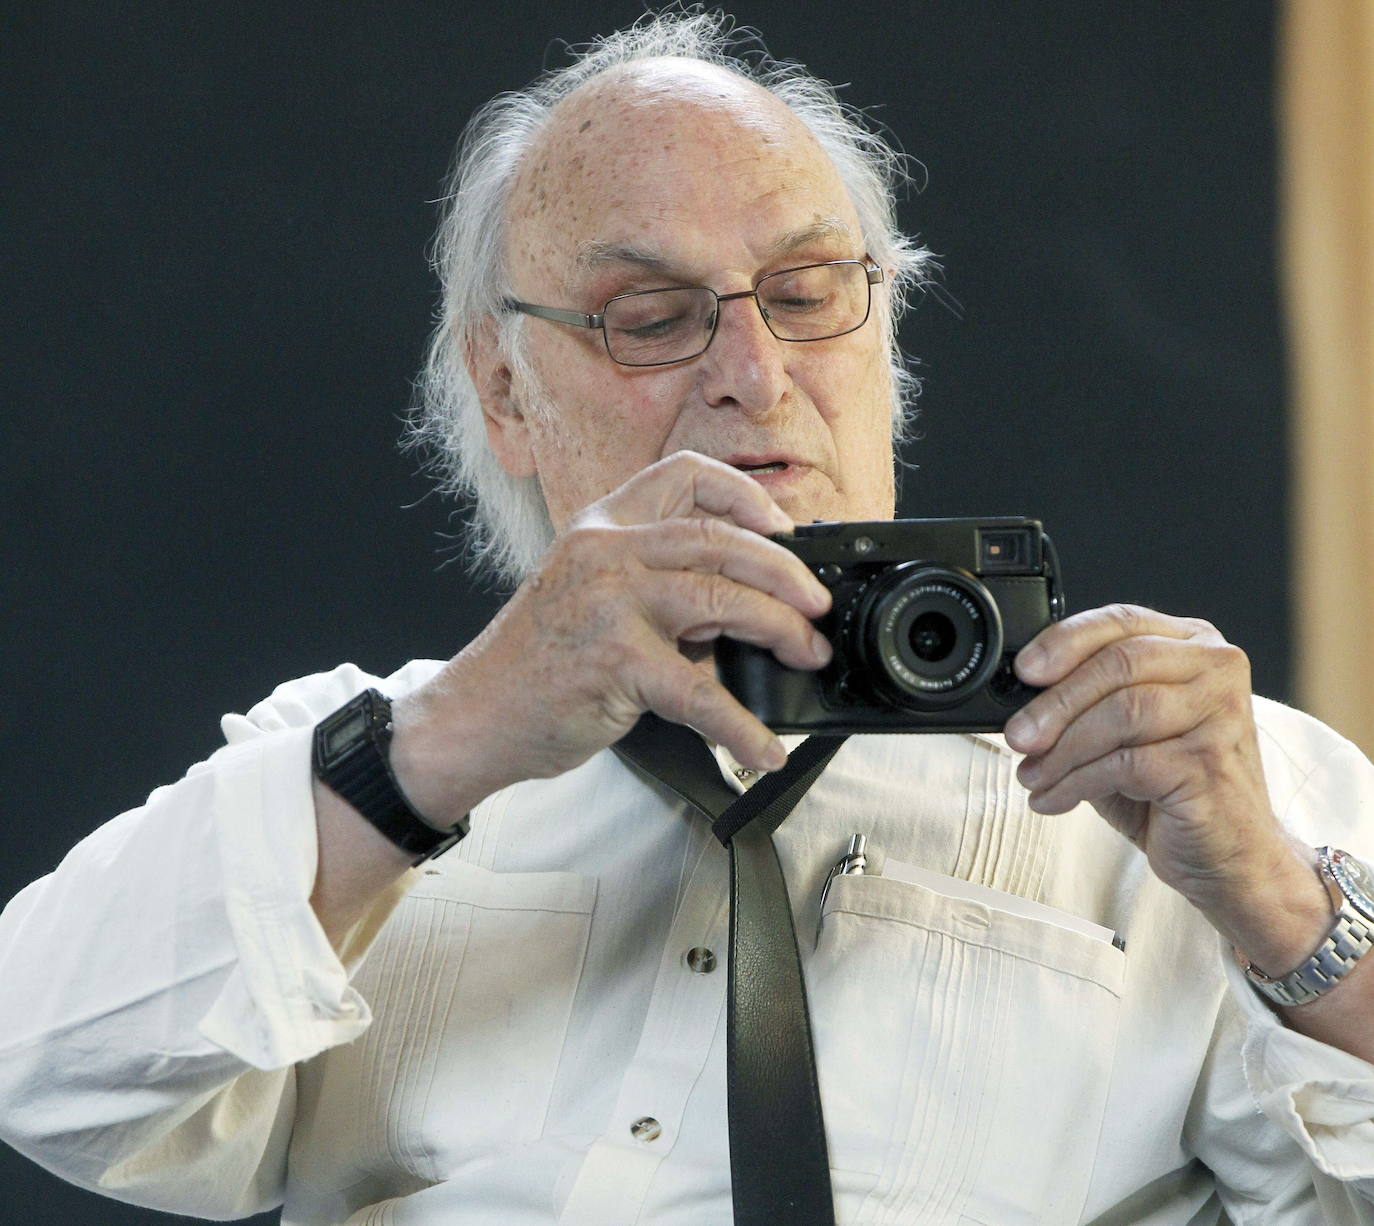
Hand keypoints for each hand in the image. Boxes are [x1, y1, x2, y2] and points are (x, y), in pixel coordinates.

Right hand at [388, 451, 832, 826]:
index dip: (744, 493)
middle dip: (785, 570)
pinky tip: (760, 747)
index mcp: (602, 526)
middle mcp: (606, 550)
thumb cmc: (537, 662)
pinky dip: (739, 725)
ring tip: (807, 654)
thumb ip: (660, 589)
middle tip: (816, 605)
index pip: (683, 475)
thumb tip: (749, 608)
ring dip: (780, 630)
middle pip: (719, 538)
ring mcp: (609, 601)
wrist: (475, 714)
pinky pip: (699, 692)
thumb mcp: (592, 597)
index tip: (781, 525)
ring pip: (721, 600)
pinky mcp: (615, 660)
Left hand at [1003, 604, 1290, 908]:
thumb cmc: (1170, 787)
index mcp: (1194, 645)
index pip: (1121, 621)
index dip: (1065, 642)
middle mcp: (1216, 669)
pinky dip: (1077, 783)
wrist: (1230, 854)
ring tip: (1033, 776)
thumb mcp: (1123, 731)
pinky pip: (1126, 764)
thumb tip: (1020, 697)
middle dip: (1056, 703)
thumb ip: (1087, 700)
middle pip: (1119, 663)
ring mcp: (1220, 715)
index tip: (1024, 671)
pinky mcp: (1209, 763)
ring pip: (1121, 713)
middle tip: (1018, 736)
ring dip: (1062, 750)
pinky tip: (1053, 799)